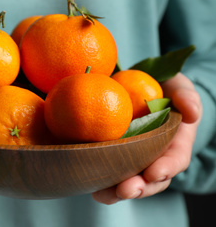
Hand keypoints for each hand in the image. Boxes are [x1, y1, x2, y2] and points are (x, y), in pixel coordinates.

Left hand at [92, 73, 201, 203]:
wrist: (139, 87)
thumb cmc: (163, 89)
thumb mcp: (177, 87)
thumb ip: (185, 96)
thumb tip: (191, 112)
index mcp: (176, 142)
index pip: (176, 159)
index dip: (167, 168)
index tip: (154, 173)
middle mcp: (157, 156)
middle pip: (152, 179)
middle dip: (140, 187)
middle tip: (125, 190)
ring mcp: (136, 159)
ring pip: (131, 181)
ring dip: (117, 191)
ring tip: (104, 196)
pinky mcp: (117, 156)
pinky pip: (111, 172)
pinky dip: (102, 182)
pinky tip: (90, 187)